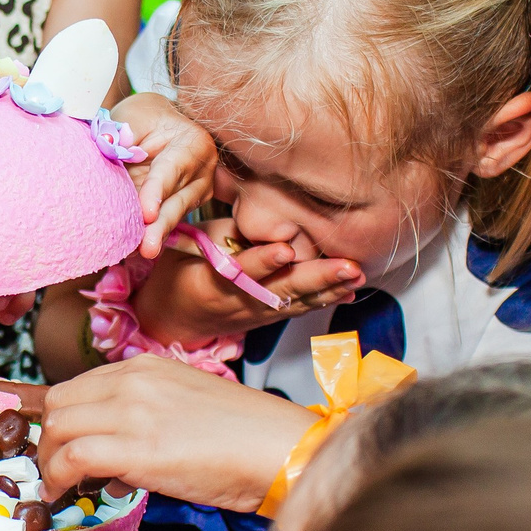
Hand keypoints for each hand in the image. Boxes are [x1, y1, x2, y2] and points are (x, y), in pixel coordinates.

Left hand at [37, 357, 318, 512]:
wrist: (279, 449)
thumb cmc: (246, 438)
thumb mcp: (187, 407)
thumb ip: (146, 417)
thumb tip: (113, 457)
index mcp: (146, 366)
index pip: (79, 386)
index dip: (64, 421)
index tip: (63, 448)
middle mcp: (133, 380)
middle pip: (59, 402)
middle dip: (49, 439)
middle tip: (56, 470)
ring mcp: (133, 411)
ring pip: (58, 427)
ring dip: (48, 461)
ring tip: (59, 487)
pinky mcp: (136, 448)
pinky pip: (72, 457)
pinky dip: (57, 478)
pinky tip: (64, 495)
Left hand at [111, 93, 216, 256]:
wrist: (155, 124)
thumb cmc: (145, 117)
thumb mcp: (134, 116)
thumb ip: (125, 134)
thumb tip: (113, 150)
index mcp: (193, 143)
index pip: (172, 169)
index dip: (157, 192)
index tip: (146, 213)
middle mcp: (202, 171)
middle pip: (178, 202)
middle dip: (160, 226)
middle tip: (146, 247)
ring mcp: (195, 193)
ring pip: (172, 217)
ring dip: (154, 236)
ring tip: (139, 253)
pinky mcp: (181, 208)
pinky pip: (163, 223)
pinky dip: (148, 235)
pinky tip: (133, 248)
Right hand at [130, 231, 363, 347]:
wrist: (173, 317)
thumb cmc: (181, 270)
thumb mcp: (191, 244)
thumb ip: (225, 232)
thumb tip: (261, 213)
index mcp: (213, 281)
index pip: (242, 269)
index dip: (264, 261)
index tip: (286, 249)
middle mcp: (239, 302)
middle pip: (281, 289)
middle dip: (317, 277)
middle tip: (347, 266)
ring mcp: (256, 313)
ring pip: (297, 302)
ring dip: (330, 289)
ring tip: (357, 274)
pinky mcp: (267, 317)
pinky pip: (299, 309)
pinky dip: (325, 300)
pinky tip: (350, 290)